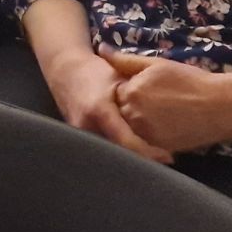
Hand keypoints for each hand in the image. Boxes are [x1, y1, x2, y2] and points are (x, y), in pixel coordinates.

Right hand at [41, 49, 172, 163]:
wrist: (65, 73)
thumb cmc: (96, 72)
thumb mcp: (119, 79)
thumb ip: (137, 99)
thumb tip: (166, 116)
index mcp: (99, 110)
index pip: (126, 141)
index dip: (147, 152)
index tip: (167, 157)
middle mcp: (86, 127)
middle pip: (119, 153)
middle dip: (141, 159)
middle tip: (164, 159)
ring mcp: (80, 136)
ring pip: (110, 154)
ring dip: (131, 158)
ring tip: (153, 158)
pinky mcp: (80, 140)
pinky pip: (103, 149)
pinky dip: (119, 151)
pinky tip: (134, 151)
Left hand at [104, 50, 231, 156]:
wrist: (221, 106)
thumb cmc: (191, 81)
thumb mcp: (157, 65)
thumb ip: (126, 60)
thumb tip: (101, 50)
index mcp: (131, 91)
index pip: (115, 92)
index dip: (130, 91)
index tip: (146, 91)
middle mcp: (133, 114)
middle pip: (121, 112)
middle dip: (132, 108)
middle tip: (157, 104)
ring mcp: (145, 133)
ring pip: (130, 128)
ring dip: (139, 123)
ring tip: (162, 116)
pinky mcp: (157, 148)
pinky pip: (143, 143)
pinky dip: (149, 137)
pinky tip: (166, 128)